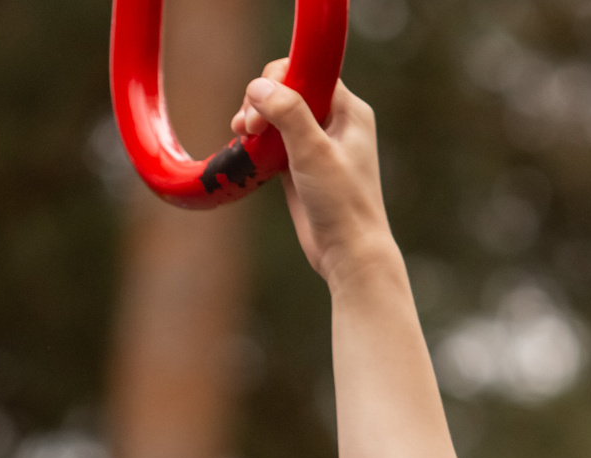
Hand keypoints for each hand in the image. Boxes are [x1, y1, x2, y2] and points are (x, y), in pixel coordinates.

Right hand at [233, 63, 399, 288]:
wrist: (348, 253)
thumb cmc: (342, 204)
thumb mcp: (314, 152)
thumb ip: (288, 113)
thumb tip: (259, 86)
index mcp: (349, 111)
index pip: (307, 71)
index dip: (278, 80)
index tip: (260, 106)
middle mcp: (336, 121)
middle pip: (288, 88)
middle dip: (261, 100)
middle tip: (247, 127)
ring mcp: (317, 142)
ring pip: (277, 113)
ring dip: (254, 118)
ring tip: (241, 135)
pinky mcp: (301, 163)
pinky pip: (273, 137)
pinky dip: (257, 139)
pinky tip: (244, 146)